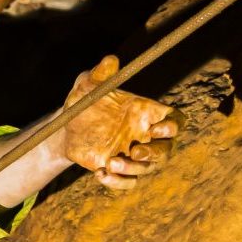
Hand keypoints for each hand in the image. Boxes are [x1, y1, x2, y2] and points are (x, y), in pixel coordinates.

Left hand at [58, 55, 177, 189]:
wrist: (66, 128)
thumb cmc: (84, 102)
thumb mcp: (88, 86)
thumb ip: (100, 74)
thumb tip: (110, 59)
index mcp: (148, 114)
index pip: (175, 122)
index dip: (172, 127)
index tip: (156, 129)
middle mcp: (146, 136)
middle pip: (166, 150)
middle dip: (155, 153)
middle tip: (135, 150)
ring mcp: (134, 155)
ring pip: (148, 169)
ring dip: (133, 169)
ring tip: (111, 163)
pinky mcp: (119, 170)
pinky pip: (128, 182)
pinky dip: (117, 182)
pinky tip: (100, 174)